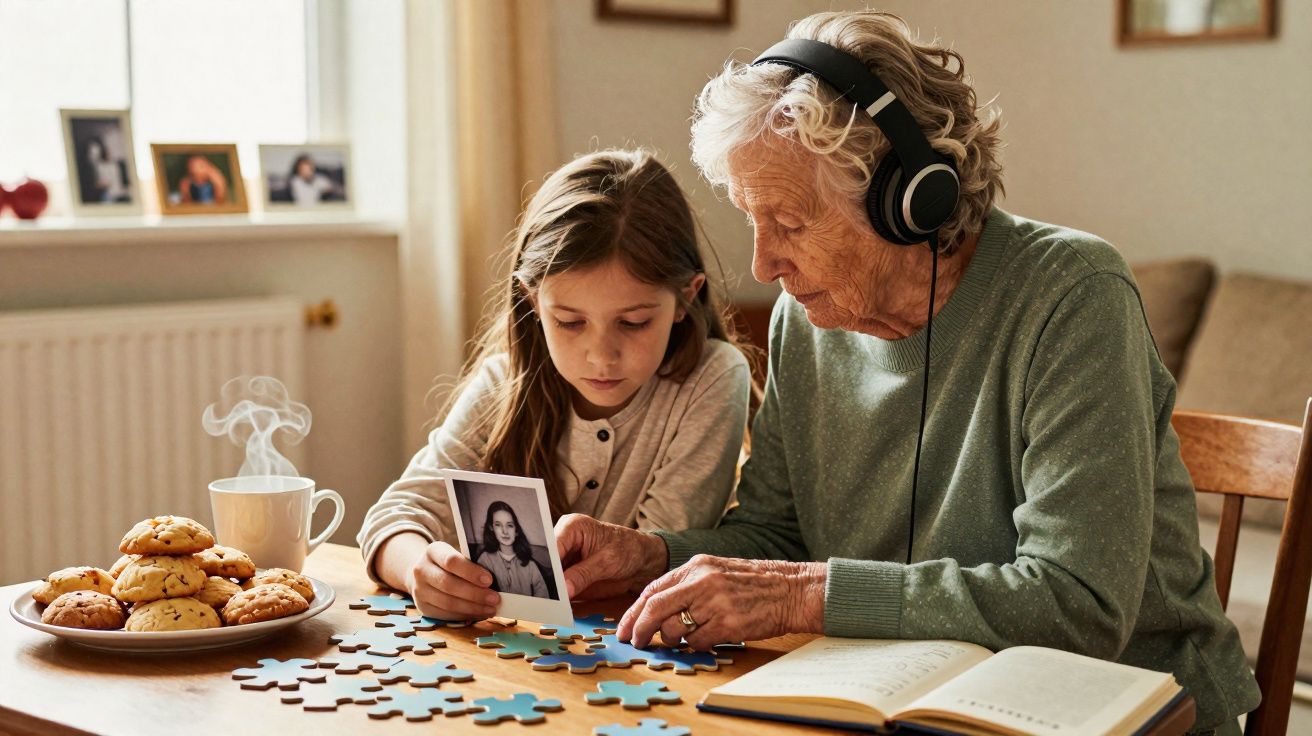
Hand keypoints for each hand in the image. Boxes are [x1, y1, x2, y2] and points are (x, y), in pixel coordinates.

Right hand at [405, 540, 499, 619]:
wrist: (423, 573)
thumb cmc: (449, 564)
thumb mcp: (456, 555)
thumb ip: (471, 564)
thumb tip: (496, 581)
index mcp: (433, 551)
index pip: (451, 561)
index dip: (471, 572)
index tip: (489, 580)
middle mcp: (421, 570)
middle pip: (449, 584)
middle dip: (475, 594)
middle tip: (495, 599)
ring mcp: (419, 590)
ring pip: (447, 602)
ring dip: (472, 608)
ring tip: (490, 609)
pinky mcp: (422, 607)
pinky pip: (445, 614)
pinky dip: (464, 615)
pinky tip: (478, 614)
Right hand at [555, 514, 667, 599]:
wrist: (640, 562)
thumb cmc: (628, 550)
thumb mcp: (607, 561)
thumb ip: (583, 574)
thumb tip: (563, 589)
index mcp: (572, 526)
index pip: (552, 546)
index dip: (547, 565)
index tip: (547, 584)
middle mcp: (564, 541)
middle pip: (546, 561)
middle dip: (545, 579)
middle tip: (544, 599)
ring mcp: (564, 559)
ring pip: (548, 576)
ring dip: (548, 591)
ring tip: (547, 605)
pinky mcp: (567, 574)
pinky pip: (557, 587)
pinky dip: (556, 597)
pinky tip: (554, 607)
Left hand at [618, 555, 826, 649]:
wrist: (791, 589)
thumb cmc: (753, 583)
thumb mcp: (716, 570)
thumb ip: (687, 585)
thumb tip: (654, 609)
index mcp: (697, 565)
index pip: (653, 589)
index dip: (634, 612)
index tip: (624, 628)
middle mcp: (702, 581)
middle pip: (655, 609)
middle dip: (640, 628)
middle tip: (634, 641)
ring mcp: (715, 603)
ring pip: (675, 629)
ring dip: (674, 639)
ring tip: (686, 636)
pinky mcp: (728, 624)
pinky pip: (698, 642)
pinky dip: (698, 645)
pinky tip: (710, 636)